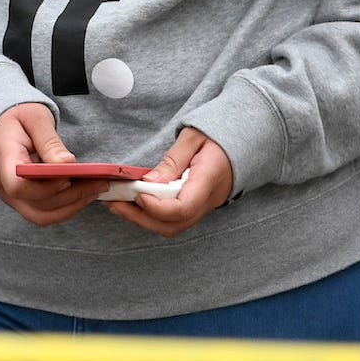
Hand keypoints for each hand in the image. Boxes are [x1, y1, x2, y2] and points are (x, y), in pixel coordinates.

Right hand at [0, 102, 106, 225]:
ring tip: (97, 189)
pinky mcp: (23, 199)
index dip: (44, 188)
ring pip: (41, 215)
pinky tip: (85, 193)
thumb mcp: (34, 118)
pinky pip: (44, 212)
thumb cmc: (17, 117)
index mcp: (4, 159)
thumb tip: (68, 164)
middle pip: (35, 204)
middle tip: (99, 183)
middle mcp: (3, 184)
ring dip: (71, 206)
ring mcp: (11, 195)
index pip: (17, 186)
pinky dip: (66, 207)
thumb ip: (49, 141)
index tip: (67, 177)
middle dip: (71, 197)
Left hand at [104, 128, 233, 237]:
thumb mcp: (193, 137)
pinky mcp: (198, 206)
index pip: (183, 207)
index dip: (157, 207)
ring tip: (118, 204)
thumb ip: (171, 161)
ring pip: (173, 226)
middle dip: (141, 218)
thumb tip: (148, 183)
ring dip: (143, 219)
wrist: (245, 140)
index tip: (137, 193)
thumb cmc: (219, 133)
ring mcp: (205, 206)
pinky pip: (175, 219)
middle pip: (174, 225)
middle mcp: (208, 199)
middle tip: (114, 203)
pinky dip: (152, 215)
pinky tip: (135, 202)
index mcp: (209, 179)